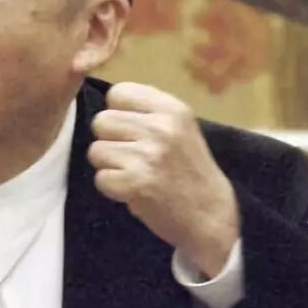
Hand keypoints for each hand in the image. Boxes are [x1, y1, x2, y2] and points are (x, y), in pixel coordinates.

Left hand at [88, 82, 238, 277]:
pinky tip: (134, 191)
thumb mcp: (180, 129)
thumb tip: (108, 106)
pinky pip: (101, 178)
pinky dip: (112, 189)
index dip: (117, 112)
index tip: (131, 130)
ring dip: (110, 166)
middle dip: (109, 141)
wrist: (211, 215)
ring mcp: (148, 155)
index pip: (118, 92)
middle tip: (131, 157)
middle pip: (101, 121)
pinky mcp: (136, 182)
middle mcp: (160, 127)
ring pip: (96, 150)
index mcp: (172, 109)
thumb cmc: (190, 171)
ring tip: (134, 174)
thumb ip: (148, 113)